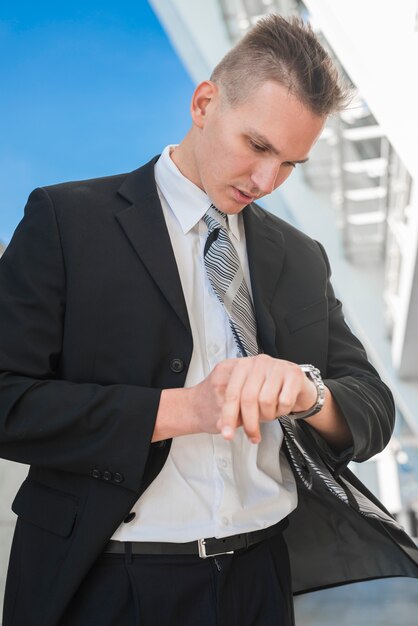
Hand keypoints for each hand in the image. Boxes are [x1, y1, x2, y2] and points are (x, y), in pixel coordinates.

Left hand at [190, 355, 316, 442]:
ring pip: (267, 401)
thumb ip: (232, 412)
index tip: (227, 434)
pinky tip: (282, 406)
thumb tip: (222, 426)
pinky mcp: (293, 373)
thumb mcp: (244, 400)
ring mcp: (276, 366)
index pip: (231, 394)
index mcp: (240, 366)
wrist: (295, 384)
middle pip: (248, 399)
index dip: (228, 416)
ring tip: (270, 412)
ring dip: (268, 415)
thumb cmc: (267, 389)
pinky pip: (285, 401)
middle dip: (250, 423)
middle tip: (252, 435)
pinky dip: (283, 410)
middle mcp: (257, 363)